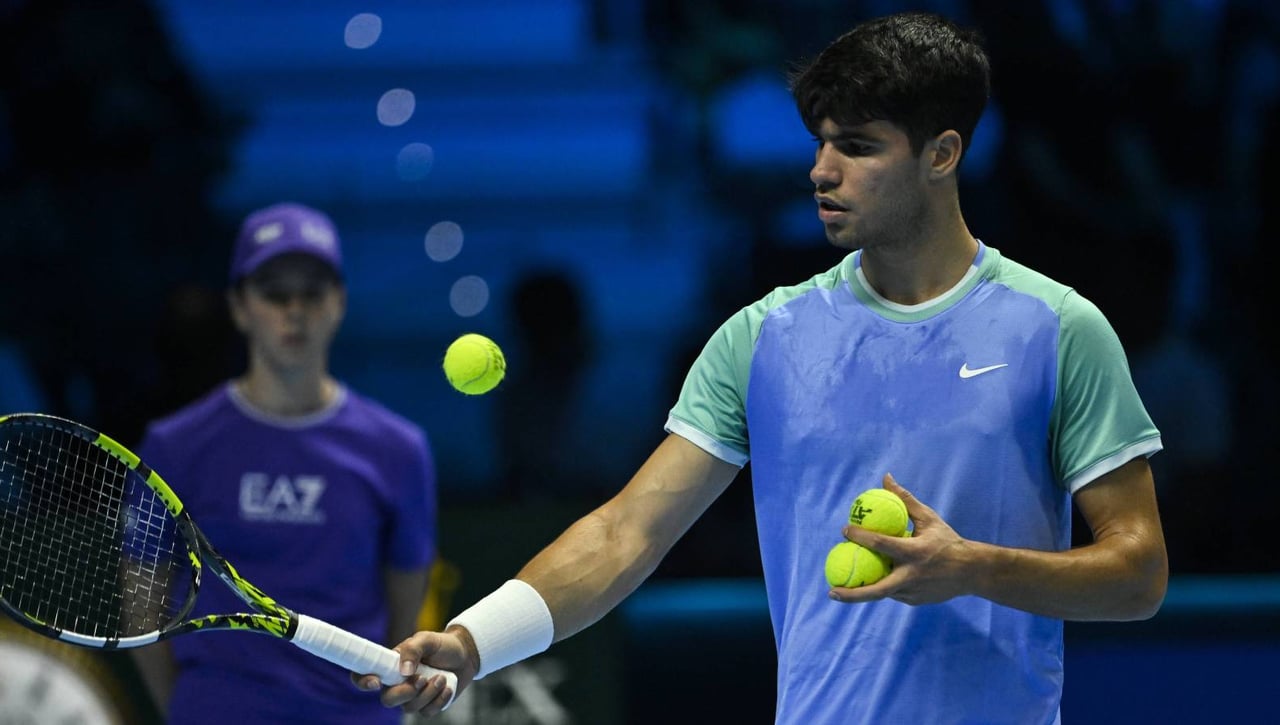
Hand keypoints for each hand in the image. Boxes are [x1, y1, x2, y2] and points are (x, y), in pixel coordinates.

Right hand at [351, 626, 479, 717]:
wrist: (465, 655)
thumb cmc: (441, 645)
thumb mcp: (427, 639)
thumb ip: (413, 650)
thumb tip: (403, 671)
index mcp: (390, 666)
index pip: (364, 675)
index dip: (362, 682)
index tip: (376, 682)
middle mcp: (397, 683)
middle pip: (387, 700)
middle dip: (405, 692)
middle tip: (422, 678)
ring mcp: (412, 696)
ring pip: (409, 708)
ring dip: (428, 693)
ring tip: (441, 677)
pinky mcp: (427, 705)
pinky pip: (426, 713)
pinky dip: (439, 700)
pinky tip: (447, 686)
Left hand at [831, 473, 974, 605]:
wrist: (972, 572)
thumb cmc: (947, 541)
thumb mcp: (928, 518)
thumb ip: (904, 500)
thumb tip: (886, 478)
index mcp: (914, 552)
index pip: (881, 544)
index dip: (860, 537)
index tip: (844, 530)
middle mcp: (911, 576)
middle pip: (876, 590)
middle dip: (851, 593)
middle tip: (831, 589)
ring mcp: (913, 592)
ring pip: (882, 592)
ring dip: (863, 589)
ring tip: (841, 587)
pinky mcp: (914, 601)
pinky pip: (893, 593)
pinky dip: (882, 586)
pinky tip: (869, 581)